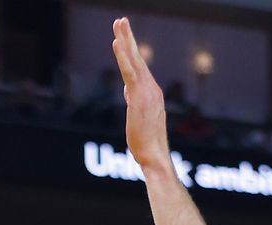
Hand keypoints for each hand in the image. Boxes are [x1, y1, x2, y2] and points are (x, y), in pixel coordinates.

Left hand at [111, 18, 170, 171]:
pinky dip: (123, 56)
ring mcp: (147, 92)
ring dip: (126, 40)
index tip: (123, 36)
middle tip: (121, 20)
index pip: (139, 68)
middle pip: (137, 59)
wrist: (155, 157)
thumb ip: (134, 100)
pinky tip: (117, 43)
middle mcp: (151, 88)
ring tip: (119, 23)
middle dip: (129, 38)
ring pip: (134, 61)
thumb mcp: (138, 117)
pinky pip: (129, 72)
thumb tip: (128, 89)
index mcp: (152, 93)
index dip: (130, 51)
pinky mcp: (138, 97)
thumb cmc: (147, 144)